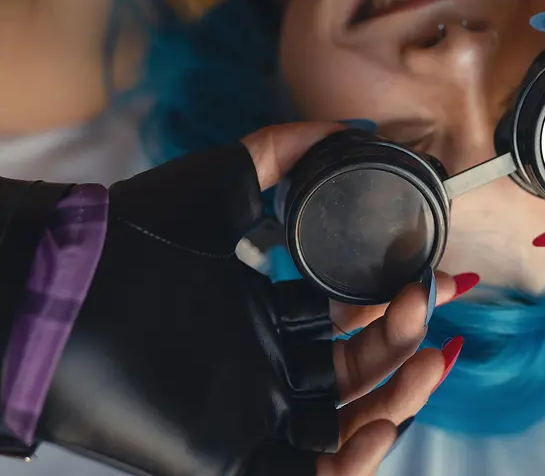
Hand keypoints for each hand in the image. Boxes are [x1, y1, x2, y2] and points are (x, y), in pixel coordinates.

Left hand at [39, 122, 461, 474]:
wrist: (74, 282)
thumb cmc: (139, 228)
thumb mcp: (225, 176)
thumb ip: (287, 149)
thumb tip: (356, 126)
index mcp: (264, 306)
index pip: (351, 316)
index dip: (400, 301)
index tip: (447, 276)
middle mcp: (264, 359)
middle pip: (360, 367)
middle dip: (408, 342)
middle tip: (433, 306)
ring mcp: (251, 407)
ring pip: (346, 423)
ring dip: (399, 398)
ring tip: (430, 359)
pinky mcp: (230, 451)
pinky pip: (303, 472)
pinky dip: (351, 464)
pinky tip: (380, 425)